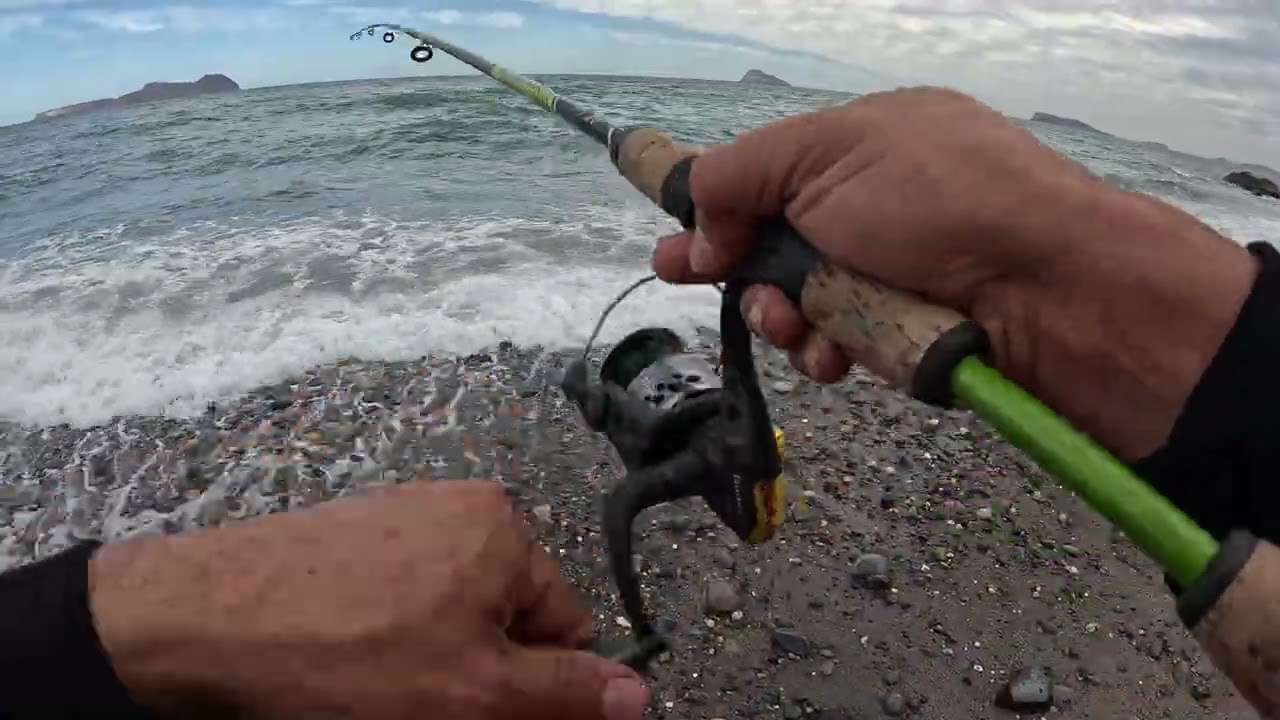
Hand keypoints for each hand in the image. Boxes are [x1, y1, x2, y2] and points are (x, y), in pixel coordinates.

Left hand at [88, 481, 648, 719]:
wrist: (202, 623)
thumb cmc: (347, 657)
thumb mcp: (474, 693)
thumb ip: (565, 693)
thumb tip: (640, 693)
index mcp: (503, 530)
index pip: (564, 625)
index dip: (537, 687)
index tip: (491, 718)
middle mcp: (457, 507)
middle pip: (504, 615)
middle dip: (481, 672)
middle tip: (430, 707)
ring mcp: (396, 515)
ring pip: (447, 612)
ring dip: (434, 659)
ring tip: (380, 691)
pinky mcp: (346, 533)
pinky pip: (397, 596)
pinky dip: (387, 638)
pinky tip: (349, 667)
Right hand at [654, 86, 1257, 460]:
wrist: (1049, 284)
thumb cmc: (935, 198)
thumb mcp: (824, 154)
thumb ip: (740, 174)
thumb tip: (700, 220)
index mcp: (862, 144)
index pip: (768, 173)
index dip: (714, 206)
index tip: (673, 239)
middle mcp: (876, 206)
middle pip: (774, 243)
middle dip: (730, 266)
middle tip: (685, 281)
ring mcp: (893, 272)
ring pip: (800, 301)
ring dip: (779, 315)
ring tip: (789, 323)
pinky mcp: (905, 331)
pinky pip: (839, 343)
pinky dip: (825, 350)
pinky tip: (831, 354)